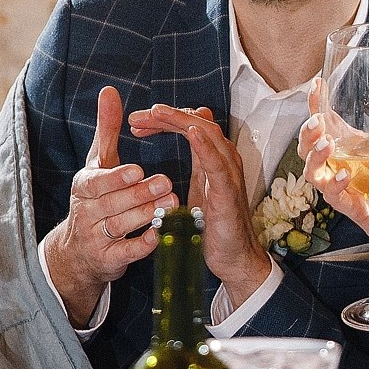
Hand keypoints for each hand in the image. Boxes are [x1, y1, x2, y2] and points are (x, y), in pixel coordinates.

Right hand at [41, 86, 176, 326]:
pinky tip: (160, 235)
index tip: (138, 169)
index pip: (96, 181)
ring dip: (147, 215)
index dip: (116, 177)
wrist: (80, 250)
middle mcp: (85, 212)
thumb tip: (110, 91)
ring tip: (172, 203)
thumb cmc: (95, 197)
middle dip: (140, 193)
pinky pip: (126, 253)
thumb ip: (106, 129)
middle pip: (112, 203)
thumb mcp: (98, 163)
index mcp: (83, 187)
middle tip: (168, 182)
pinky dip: (142, 245)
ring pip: (121, 225)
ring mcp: (95, 238)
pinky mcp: (108, 259)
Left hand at [128, 103, 272, 299]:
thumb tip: (185, 151)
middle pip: (197, 122)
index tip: (136, 122)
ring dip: (181, 120)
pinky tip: (191, 132)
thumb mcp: (201, 188)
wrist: (232, 256)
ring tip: (156, 112)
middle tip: (136, 116)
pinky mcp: (228, 191)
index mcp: (212, 159)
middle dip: (165, 115)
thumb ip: (196, 165)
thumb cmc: (215, 225)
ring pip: (207, 134)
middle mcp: (223, 160)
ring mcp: (228, 174)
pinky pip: (217, 163)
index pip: (189, 126)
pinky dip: (205, 145)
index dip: (163, 119)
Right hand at [300, 86, 368, 290]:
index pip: (329, 126)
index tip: (316, 85)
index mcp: (358, 153)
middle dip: (306, 135)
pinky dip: (336, 186)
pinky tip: (344, 174)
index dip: (317, 106)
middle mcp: (346, 170)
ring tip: (326, 145)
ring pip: (314, 175)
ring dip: (315, 158)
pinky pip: (336, 199)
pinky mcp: (354, 211)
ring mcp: (347, 191)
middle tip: (316, 123)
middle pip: (310, 150)